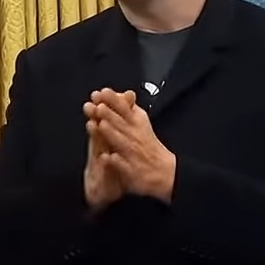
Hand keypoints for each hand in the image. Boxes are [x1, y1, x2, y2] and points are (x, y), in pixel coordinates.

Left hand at [86, 88, 176, 203]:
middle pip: (121, 124)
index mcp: (137, 123)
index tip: (103, 92)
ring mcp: (133, 154)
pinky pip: (123, 166)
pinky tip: (108, 157)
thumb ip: (129, 108)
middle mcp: (135, 136)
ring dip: (112, 133)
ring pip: (121, 142)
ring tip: (101, 125)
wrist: (165, 172)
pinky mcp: (132, 171)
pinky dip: (116, 162)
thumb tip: (123, 93)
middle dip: (110, 115)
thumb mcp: (141, 122)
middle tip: (98, 106)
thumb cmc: (148, 146)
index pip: (124, 108)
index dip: (114, 100)